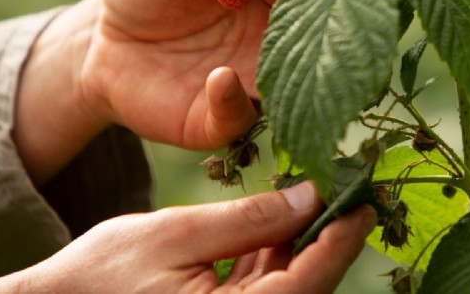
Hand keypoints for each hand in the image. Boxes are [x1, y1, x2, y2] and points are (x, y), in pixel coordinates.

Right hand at [0, 182, 376, 293]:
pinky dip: (279, 248)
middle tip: (352, 186)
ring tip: (323, 188)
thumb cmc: (102, 275)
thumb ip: (248, 219)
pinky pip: (268, 283)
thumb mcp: (175, 234)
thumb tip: (310, 196)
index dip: (342, 240)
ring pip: (292, 282)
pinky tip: (285, 211)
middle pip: (307, 284)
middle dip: (330, 235)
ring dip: (308, 238)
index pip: (307, 282)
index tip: (367, 200)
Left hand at [13, 0, 305, 183]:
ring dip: (282, 61)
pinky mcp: (216, 117)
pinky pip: (238, 118)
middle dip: (299, 7)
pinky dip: (234, 102)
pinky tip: (220, 78)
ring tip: (262, 40)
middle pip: (302, 27)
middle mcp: (265, 34)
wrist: (106, 44)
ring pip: (284, 79)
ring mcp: (245, 77)